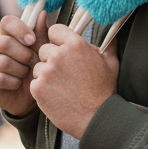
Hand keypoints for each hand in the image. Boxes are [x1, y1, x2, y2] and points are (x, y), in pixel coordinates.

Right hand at [0, 12, 48, 117]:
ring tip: (26, 74)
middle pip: (5, 43)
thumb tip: (42, 13)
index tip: (33, 41)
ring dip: (20, 70)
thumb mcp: (41, 51)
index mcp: (6, 33)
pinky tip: (17, 84)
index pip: (7, 21)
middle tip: (34, 63)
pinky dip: (13, 82)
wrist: (29, 95)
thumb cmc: (35, 68)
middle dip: (24, 55)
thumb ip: (41, 33)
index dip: (20, 30)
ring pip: (3, 62)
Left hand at [30, 23, 118, 139]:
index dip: (58, 39)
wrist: (96, 117)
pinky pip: (35, 82)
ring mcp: (46, 72)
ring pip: (38, 66)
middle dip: (52, 58)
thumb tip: (112, 32)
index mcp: (75, 44)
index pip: (54, 30)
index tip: (63, 49)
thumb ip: (108, 44)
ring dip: (46, 74)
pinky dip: (42, 88)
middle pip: (44, 48)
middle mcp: (58, 55)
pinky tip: (57, 95)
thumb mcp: (111, 62)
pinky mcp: (38, 88)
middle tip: (65, 73)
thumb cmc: (105, 90)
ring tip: (63, 86)